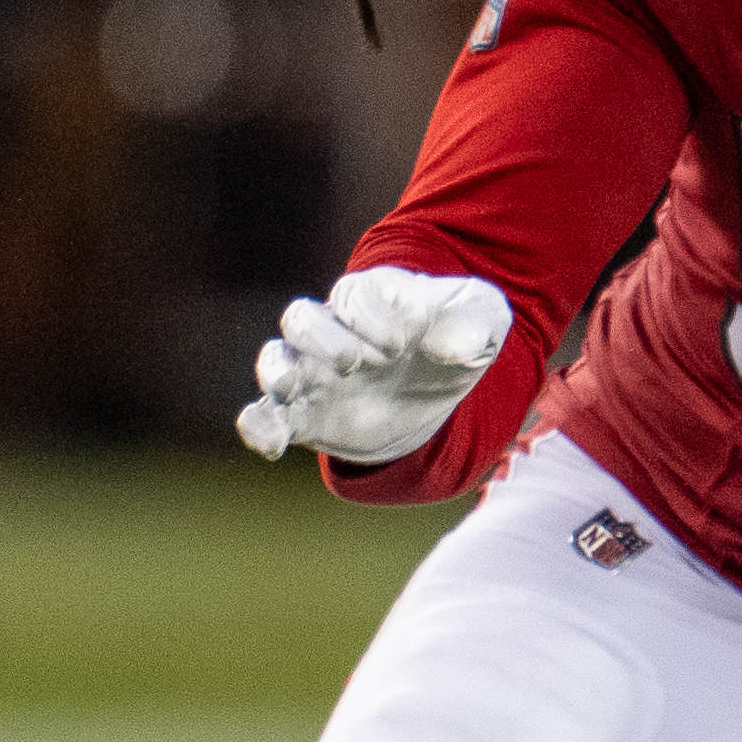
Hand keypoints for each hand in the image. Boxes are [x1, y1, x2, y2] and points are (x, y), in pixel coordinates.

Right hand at [236, 268, 512, 464]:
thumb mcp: (483, 322)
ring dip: (277, 373)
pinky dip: (258, 426)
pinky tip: (270, 445)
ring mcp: (315, 372)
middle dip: (322, 339)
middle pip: (301, 319)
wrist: (435, 385)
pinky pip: (266, 414)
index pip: (354, 296)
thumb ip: (474, 325)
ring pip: (275, 360)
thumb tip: (450, 349)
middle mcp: (335, 330)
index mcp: (374, 299)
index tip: (401, 345)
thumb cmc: (455, 334)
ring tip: (289, 388)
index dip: (370, 316)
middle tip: (356, 363)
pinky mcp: (306, 414)